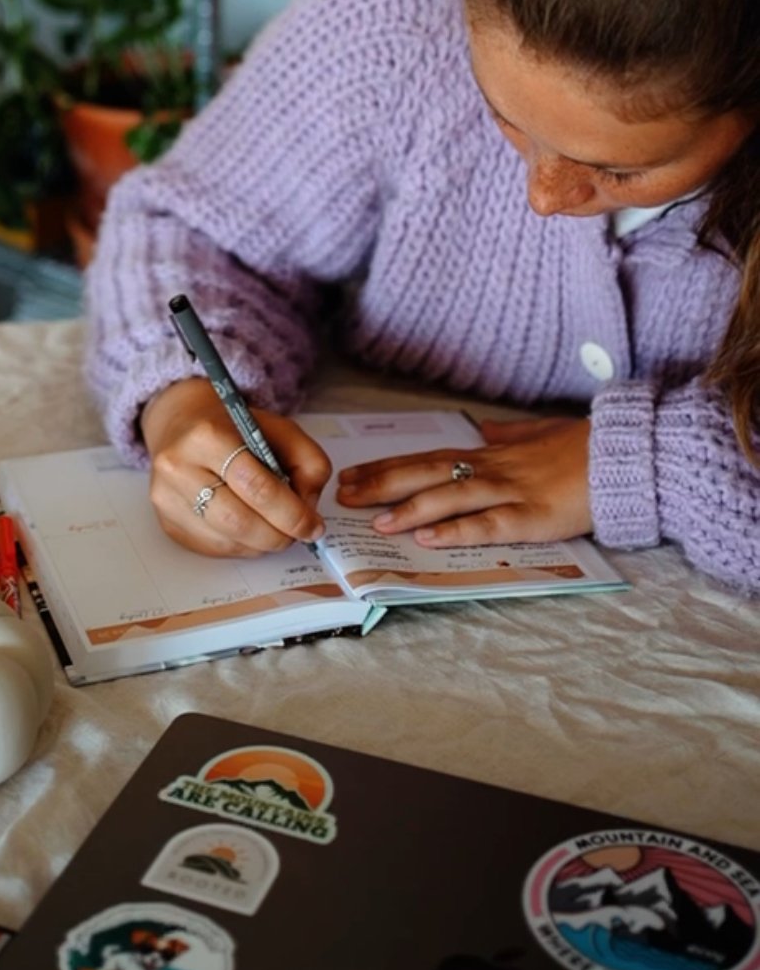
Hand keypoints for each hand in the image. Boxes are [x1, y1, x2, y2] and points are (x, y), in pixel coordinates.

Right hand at [140, 377, 330, 558]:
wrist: (180, 423)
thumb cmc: (232, 426)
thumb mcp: (279, 428)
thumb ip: (308, 462)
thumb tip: (308, 510)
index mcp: (207, 437)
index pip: (257, 487)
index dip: (292, 514)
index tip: (313, 525)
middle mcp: (179, 468)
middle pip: (238, 521)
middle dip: (278, 535)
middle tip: (299, 534)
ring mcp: (168, 499)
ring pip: (227, 541)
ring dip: (262, 544)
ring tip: (277, 530)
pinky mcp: (167, 522)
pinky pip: (213, 549)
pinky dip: (242, 546)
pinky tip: (251, 530)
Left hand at [335, 417, 592, 547]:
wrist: (624, 455)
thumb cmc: (582, 448)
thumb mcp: (539, 435)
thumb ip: (509, 435)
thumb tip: (486, 430)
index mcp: (490, 455)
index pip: (428, 458)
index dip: (388, 466)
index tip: (352, 472)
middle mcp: (491, 470)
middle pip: (427, 473)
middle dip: (383, 484)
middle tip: (343, 494)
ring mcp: (511, 492)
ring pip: (451, 497)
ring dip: (411, 508)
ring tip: (377, 521)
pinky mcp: (532, 516)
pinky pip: (488, 525)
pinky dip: (457, 531)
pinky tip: (430, 539)